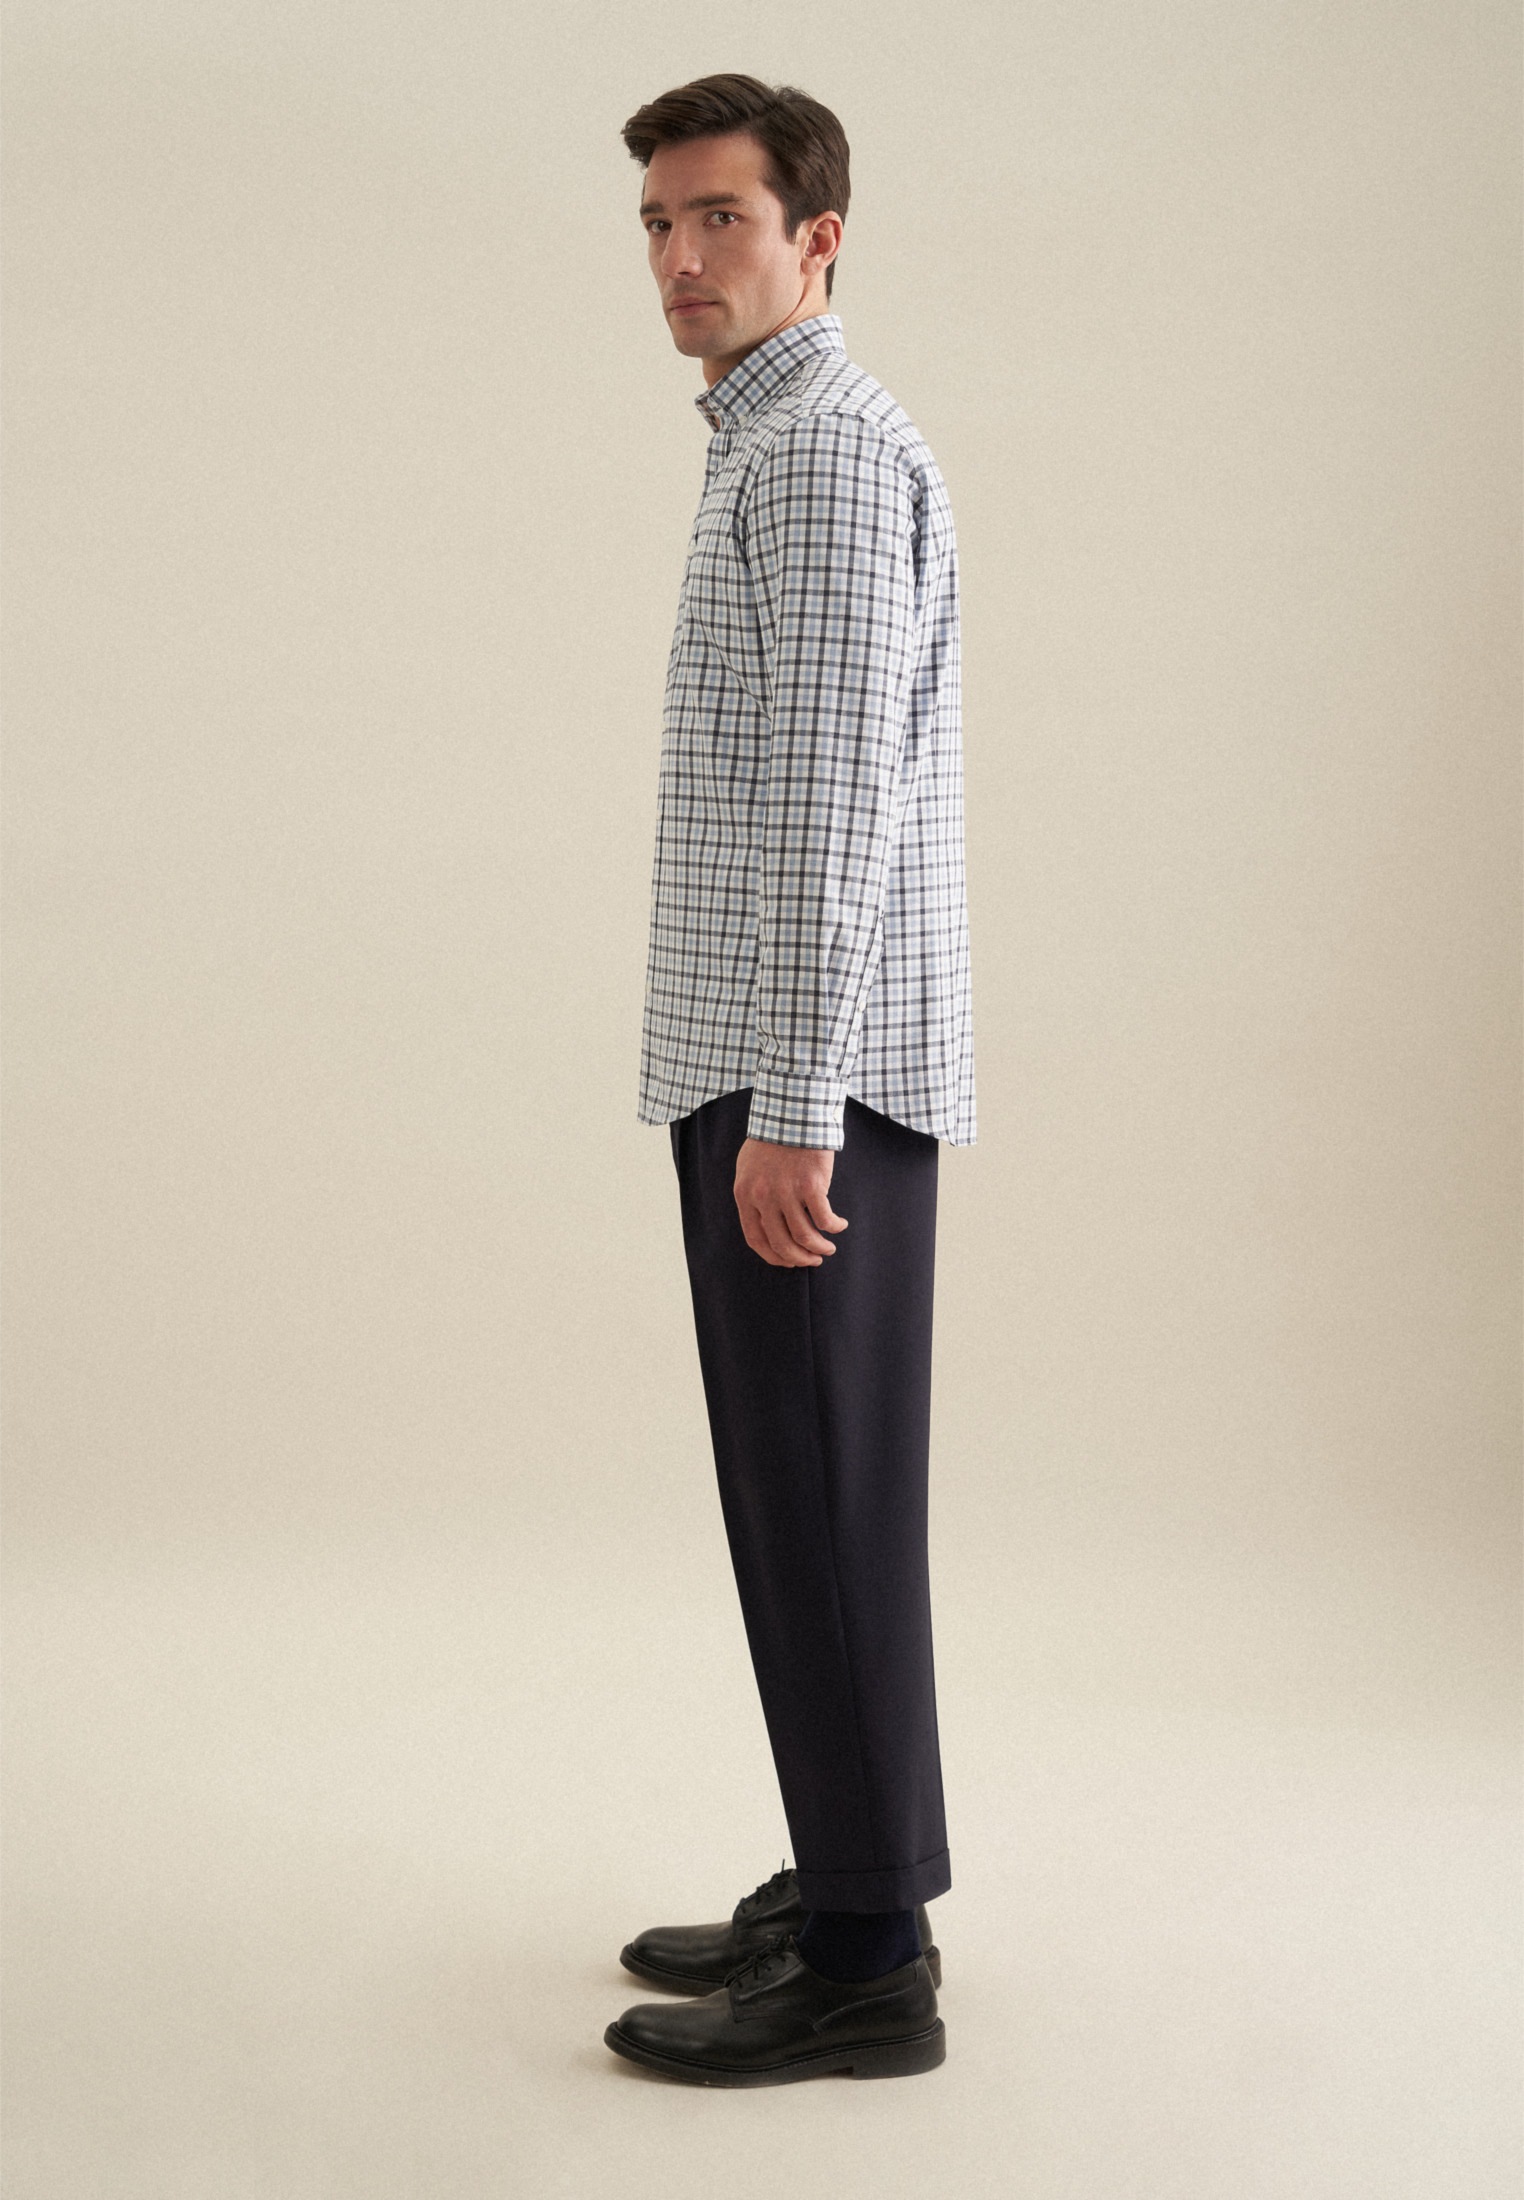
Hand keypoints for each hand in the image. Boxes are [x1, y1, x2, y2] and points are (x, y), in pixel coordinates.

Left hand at [733, 1136, 848, 1266]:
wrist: (791, 1113)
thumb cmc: (772, 1139)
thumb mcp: (748, 1168)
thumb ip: (754, 1195)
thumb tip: (767, 1222)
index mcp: (745, 1195)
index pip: (756, 1239)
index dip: (774, 1256)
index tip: (789, 1260)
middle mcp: (764, 1198)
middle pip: (781, 1243)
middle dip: (799, 1258)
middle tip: (813, 1260)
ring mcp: (787, 1192)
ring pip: (804, 1236)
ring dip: (819, 1247)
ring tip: (828, 1248)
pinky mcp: (811, 1185)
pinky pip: (824, 1218)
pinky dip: (834, 1227)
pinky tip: (839, 1225)